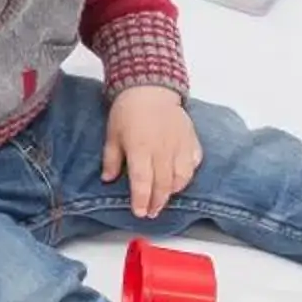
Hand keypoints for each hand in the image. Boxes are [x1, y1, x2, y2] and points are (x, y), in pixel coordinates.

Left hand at [102, 85, 201, 218]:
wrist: (150, 88)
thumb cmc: (128, 111)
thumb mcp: (112, 134)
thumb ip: (111, 159)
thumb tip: (107, 179)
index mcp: (140, 148)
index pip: (142, 181)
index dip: (142, 200)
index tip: (140, 213)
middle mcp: (162, 149)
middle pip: (163, 184)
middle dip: (157, 202)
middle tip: (152, 213)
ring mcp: (179, 145)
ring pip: (181, 177)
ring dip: (173, 192)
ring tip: (164, 198)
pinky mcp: (191, 140)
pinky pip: (193, 163)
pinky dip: (187, 175)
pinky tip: (180, 180)